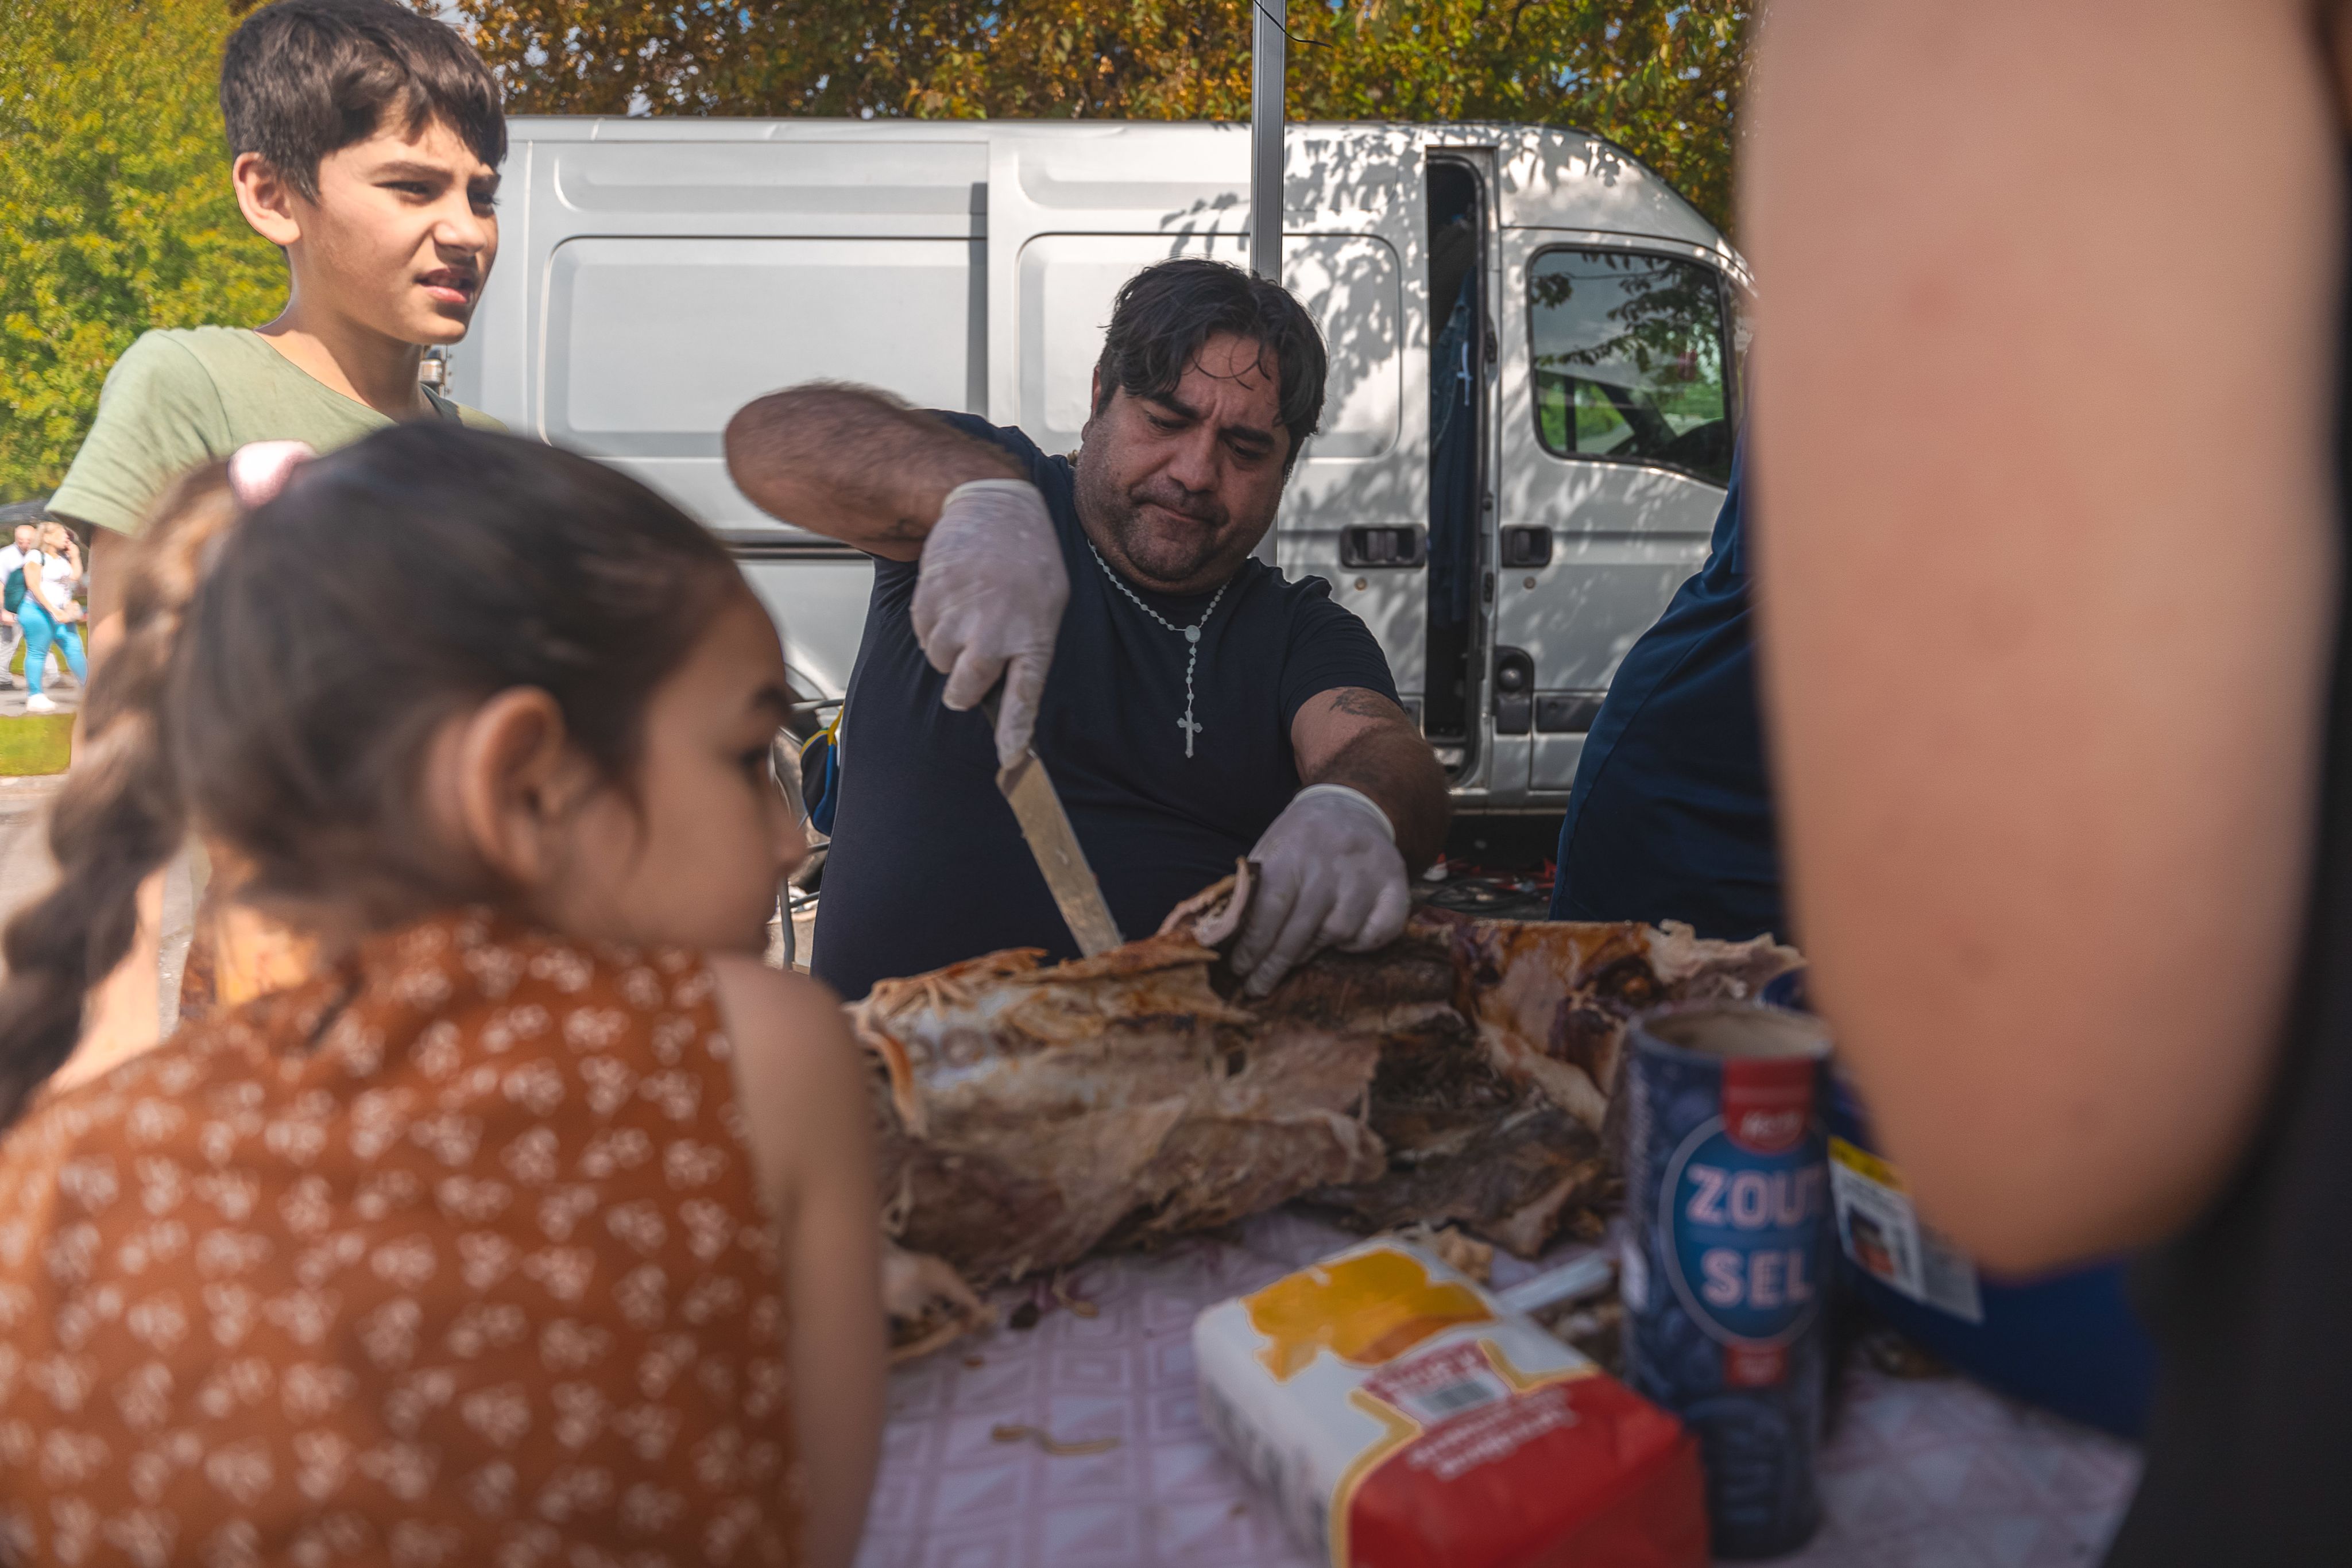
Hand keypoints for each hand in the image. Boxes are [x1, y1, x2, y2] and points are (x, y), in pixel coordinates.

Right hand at [910, 479, 1068, 767]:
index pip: (1024, 699)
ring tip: (970, 613)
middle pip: (963, 693)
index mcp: (1033, 636)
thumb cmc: (1029, 559)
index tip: (1010, 758)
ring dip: (950, 649)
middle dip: (963, 689)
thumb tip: (1003, 692)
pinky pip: (923, 635)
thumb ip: (1028, 650)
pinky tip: (954, 598)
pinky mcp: (929, 599)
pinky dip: (933, 625)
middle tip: (973, 665)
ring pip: (940, 663)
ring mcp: (958, 616)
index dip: (1015, 734)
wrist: (993, 505)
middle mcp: (994, 632)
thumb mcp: (1048, 605)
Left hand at [1231, 786, 1411, 996]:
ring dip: (1314, 952)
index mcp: (1293, 849)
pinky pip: (1381, 931)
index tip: (1239, 967)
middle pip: (1303, 925)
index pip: (1271, 905)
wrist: (1351, 806)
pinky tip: (1344, 942)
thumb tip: (1225, 937)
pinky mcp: (1397, 883)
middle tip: (1257, 986)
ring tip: (1295, 958)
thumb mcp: (1270, 848)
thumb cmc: (1300, 839)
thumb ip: (1254, 889)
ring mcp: (1368, 872)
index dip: (1254, 942)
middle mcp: (1332, 860)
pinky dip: (1361, 945)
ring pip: (1340, 931)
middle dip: (1275, 963)